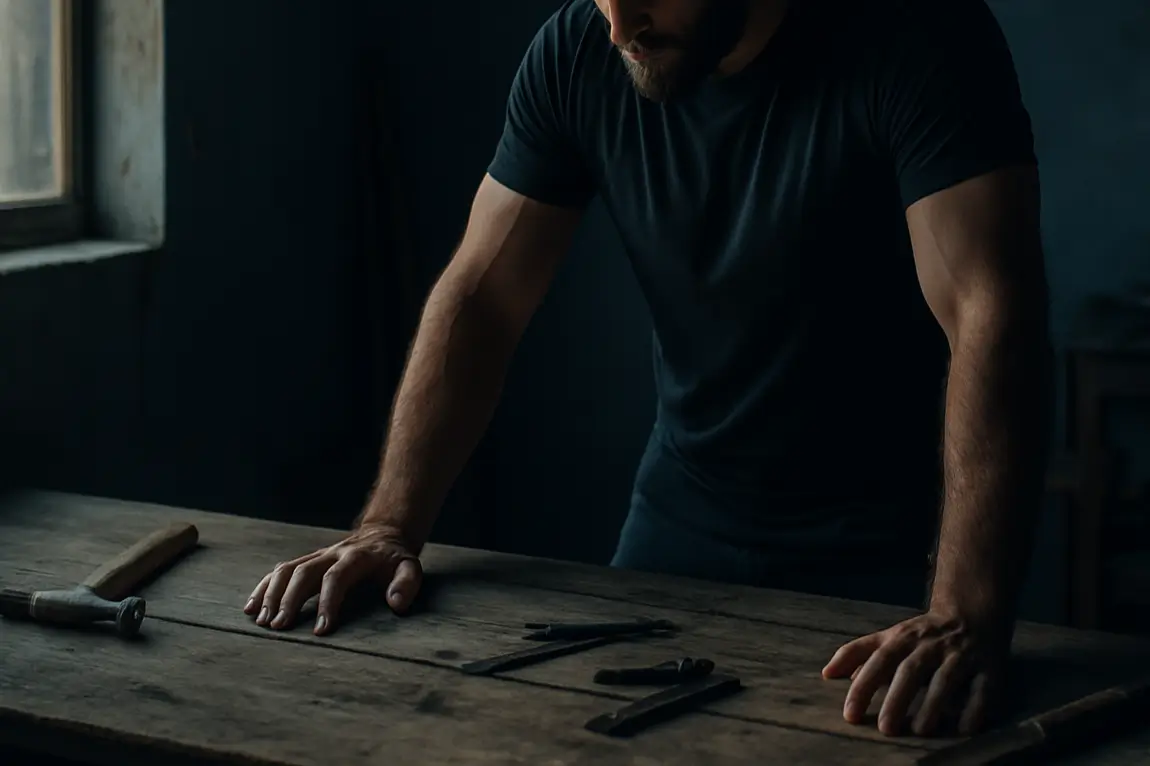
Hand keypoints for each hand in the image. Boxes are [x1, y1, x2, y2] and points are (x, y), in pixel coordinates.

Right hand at [242, 522, 421, 635]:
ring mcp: (316, 556)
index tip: (321, 631)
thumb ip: (406, 584)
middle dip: (290, 600)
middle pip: (303, 572)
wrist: (382, 536)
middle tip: (278, 627)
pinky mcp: (306, 560)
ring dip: (271, 594)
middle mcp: (331, 554)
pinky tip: (250, 608)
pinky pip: (279, 570)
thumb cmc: (394, 560)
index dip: (327, 603)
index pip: (336, 578)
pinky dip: (263, 587)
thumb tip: (395, 604)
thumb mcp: (410, 568)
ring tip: (261, 621)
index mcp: (356, 557)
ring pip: (286, 569)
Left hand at [821, 609, 1008, 736]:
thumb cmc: (922, 633)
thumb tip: (827, 673)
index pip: (878, 662)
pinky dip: (975, 708)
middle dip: (897, 700)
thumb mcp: (889, 636)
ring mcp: (960, 656)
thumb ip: (858, 653)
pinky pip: (983, 689)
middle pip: (910, 672)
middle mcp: (930, 646)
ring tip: (920, 730)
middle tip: (885, 729)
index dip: (863, 688)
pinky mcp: (989, 668)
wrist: (972, 610)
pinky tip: (964, 729)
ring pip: (946, 680)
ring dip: (933, 706)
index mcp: (902, 639)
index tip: (849, 715)